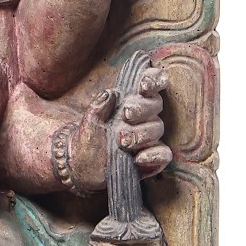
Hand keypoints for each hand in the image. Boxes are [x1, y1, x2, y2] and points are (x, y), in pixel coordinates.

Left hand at [64, 68, 170, 189]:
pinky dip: (154, 155)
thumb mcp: (88, 121)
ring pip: (157, 128)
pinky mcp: (153, 157)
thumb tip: (110, 93)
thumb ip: (97, 106)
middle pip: (156, 104)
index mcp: (131, 100)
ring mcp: (149, 137)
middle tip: (126, 115)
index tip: (143, 85)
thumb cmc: (88, 138)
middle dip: (141, 108)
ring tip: (121, 141)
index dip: (154, 80)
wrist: (82, 166)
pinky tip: (138, 158)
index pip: (151, 82)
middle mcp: (144, 116)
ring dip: (141, 134)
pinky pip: (164, 154)